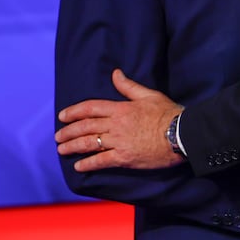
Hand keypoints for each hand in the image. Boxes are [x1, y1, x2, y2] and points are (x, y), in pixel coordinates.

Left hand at [56, 69, 183, 172]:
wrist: (182, 134)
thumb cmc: (168, 114)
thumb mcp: (149, 95)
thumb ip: (129, 86)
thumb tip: (115, 73)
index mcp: (120, 108)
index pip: (90, 108)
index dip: (73, 112)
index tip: (62, 116)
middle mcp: (115, 125)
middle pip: (85, 127)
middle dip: (68, 132)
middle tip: (58, 137)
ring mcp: (119, 142)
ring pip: (89, 143)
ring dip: (73, 146)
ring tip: (62, 150)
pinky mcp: (124, 157)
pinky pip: (101, 161)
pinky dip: (88, 164)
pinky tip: (78, 166)